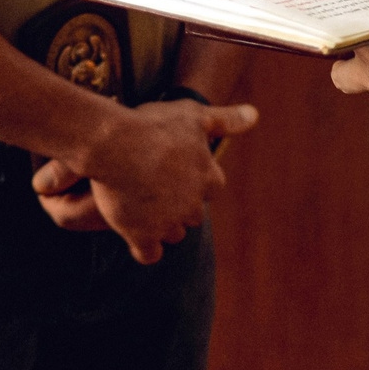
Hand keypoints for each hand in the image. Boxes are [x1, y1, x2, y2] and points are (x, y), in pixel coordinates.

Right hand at [32, 98, 258, 264]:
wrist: (113, 144)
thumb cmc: (152, 126)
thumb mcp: (192, 115)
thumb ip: (225, 119)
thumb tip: (255, 115)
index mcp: (208, 177)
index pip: (212, 189)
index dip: (196, 182)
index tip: (177, 171)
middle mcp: (193, 204)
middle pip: (193, 215)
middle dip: (179, 206)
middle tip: (155, 187)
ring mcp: (169, 223)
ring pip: (173, 234)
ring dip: (161, 225)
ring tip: (139, 205)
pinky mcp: (143, 236)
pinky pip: (149, 254)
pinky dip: (143, 247)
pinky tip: (132, 232)